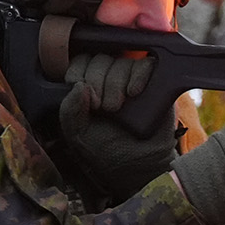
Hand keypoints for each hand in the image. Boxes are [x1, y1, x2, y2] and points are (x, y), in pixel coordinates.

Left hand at [59, 55, 174, 200]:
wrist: (140, 165)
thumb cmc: (108, 150)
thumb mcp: (78, 134)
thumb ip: (69, 111)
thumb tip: (78, 86)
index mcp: (87, 87)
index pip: (79, 62)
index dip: (79, 74)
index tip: (85, 99)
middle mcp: (109, 79)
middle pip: (100, 58)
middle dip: (97, 81)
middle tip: (103, 107)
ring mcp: (133, 78)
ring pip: (122, 61)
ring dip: (116, 82)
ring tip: (118, 107)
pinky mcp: (156, 82)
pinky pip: (146, 64)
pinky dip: (138, 75)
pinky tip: (134, 93)